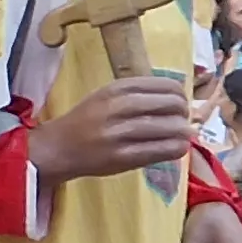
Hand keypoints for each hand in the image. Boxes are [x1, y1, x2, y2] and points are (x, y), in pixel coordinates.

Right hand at [25, 76, 196, 182]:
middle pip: (173, 104)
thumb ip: (136, 94)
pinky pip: (163, 150)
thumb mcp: (106, 97)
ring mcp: (121, 133)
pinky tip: (175, 149)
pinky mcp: (123, 157)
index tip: (178, 105)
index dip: (180, 95)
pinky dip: (177, 149)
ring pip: (173, 128)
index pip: (166, 85)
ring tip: (180, 137)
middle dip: (184, 114)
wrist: (57, 149)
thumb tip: (178, 98)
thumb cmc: (85, 122)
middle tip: (180, 122)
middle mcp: (119, 107)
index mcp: (116, 88)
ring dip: (183, 133)